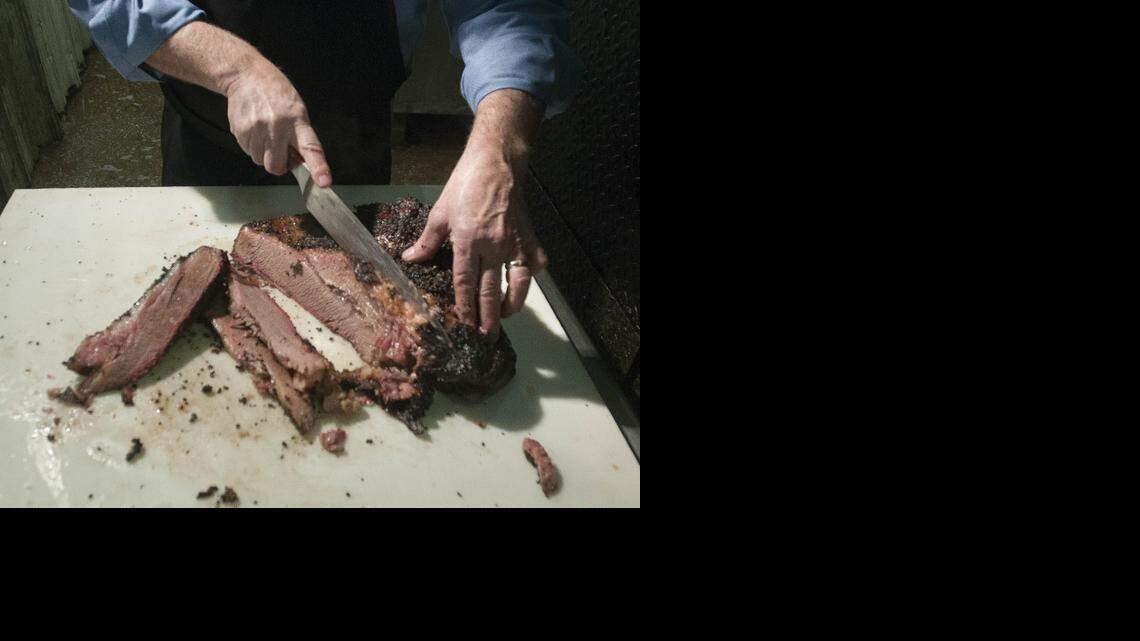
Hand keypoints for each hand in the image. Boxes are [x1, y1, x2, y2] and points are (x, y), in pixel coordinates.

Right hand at [223, 60, 331, 185]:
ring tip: (266, 133)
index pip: (311, 148)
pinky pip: (248, 152)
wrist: (247, 76)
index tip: (323, 182)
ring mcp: (256, 130)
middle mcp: (276, 127)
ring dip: (265, 154)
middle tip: (281, 149)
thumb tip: (301, 162)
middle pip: (276, 166)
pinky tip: (256, 129)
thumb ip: (301, 136)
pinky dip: (253, 146)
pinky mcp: (239, 131)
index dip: (318, 167)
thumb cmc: (276, 94)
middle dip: (279, 164)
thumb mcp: (298, 110)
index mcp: (297, 121)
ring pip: (260, 161)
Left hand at [402, 145, 546, 339]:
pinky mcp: (530, 236)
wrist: (497, 163)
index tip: (464, 324)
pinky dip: (532, 274)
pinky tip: (525, 281)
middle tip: (487, 337)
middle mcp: (492, 246)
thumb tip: (410, 259)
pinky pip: (535, 263)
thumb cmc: (465, 184)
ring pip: (518, 283)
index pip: (465, 283)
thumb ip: (427, 240)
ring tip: (506, 316)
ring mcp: (515, 242)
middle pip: (490, 290)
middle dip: (488, 317)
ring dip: (513, 304)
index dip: (465, 307)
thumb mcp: (440, 211)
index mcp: (467, 240)